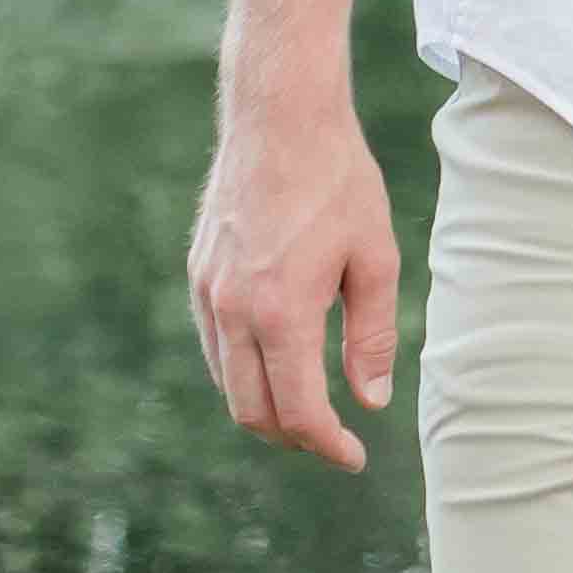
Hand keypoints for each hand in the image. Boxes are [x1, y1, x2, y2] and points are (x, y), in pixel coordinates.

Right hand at [189, 96, 400, 466]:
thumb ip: (371, 337)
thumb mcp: (374, 258)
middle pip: (252, 411)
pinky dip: (243, 371)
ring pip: (227, 383)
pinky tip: (278, 361)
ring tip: (310, 405)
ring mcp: (208, 292)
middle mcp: (233, 311)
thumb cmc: (338, 181)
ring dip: (265, 407)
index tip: (355, 456)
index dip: (328, 445)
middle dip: (294, 436)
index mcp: (280, 313)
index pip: (298, 411)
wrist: (279, 117)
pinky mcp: (198, 274)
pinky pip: (215, 346)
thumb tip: (370, 401)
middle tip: (334, 438)